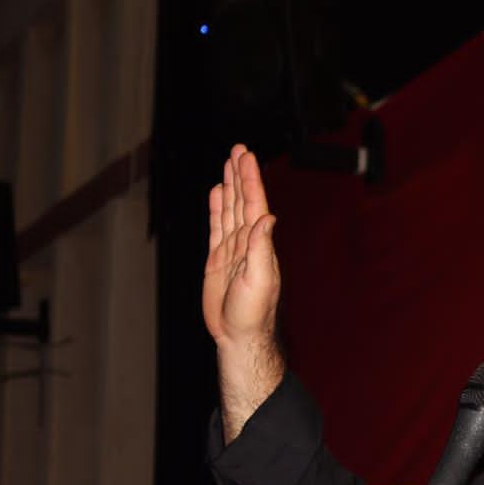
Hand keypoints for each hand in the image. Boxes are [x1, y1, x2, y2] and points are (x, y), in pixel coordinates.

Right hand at [205, 144, 284, 441]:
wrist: (238, 336)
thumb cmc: (253, 314)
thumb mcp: (261, 280)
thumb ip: (261, 248)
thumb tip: (267, 217)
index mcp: (258, 244)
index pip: (253, 204)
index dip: (249, 179)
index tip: (246, 156)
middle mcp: (247, 243)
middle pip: (242, 201)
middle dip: (240, 174)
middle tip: (238, 148)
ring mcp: (232, 250)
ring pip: (229, 210)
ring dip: (229, 186)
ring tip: (228, 163)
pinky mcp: (217, 260)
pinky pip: (216, 228)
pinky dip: (217, 208)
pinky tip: (217, 193)